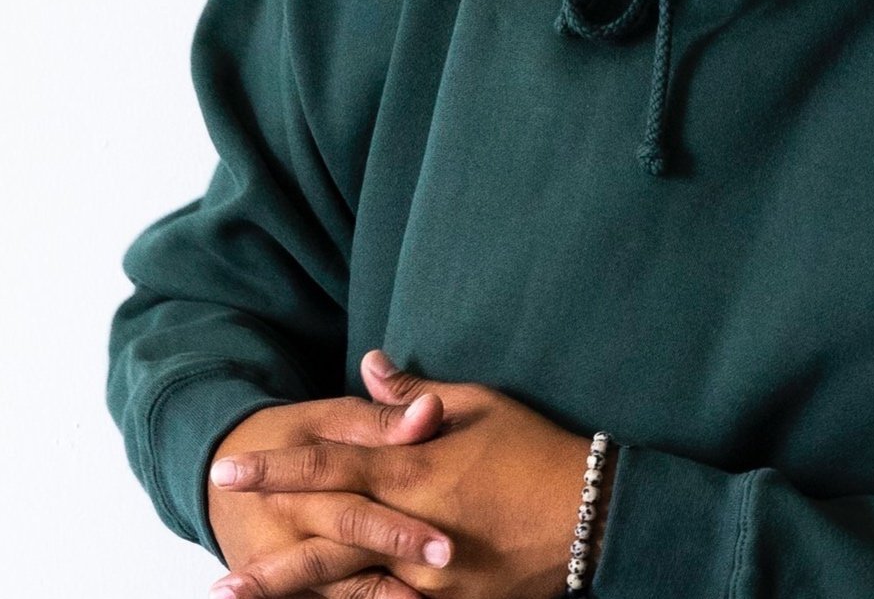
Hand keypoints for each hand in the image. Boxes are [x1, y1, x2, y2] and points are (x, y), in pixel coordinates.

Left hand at [209, 352, 614, 598]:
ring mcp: (428, 575)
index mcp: (415, 468)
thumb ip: (414, 395)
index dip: (278, 467)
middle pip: (325, 537)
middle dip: (267, 550)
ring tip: (238, 596)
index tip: (230, 467)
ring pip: (346, 587)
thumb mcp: (479, 405)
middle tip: (214, 562)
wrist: (590, 512)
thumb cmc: (534, 448)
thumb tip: (369, 366)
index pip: (331, 465)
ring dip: (291, 593)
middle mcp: (412, 524)